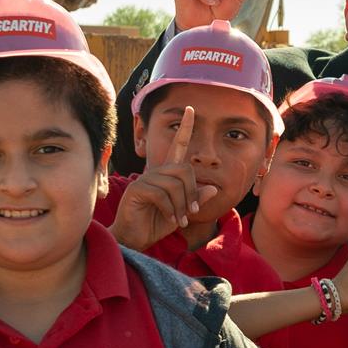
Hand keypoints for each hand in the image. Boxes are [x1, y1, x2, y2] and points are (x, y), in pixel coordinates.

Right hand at [109, 107, 218, 249]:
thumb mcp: (182, 212)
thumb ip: (196, 200)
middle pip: (185, 170)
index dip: (185, 128)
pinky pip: (162, 194)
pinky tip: (169, 218)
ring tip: (180, 219)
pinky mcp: (137, 189)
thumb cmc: (156, 223)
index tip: (190, 109)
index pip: (178, 145)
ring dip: (182, 204)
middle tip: (192, 212)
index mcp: (167, 173)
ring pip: (175, 184)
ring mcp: (145, 178)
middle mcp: (156, 172)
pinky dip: (170, 209)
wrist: (135, 238)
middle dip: (192, 192)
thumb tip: (213, 189)